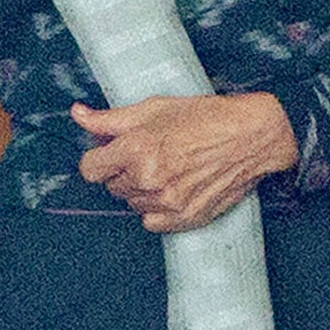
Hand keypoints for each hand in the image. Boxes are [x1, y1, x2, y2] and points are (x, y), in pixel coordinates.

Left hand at [72, 93, 298, 232]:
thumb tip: (78, 115)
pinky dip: (155, 208)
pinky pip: (151, 222)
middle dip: (121, 169)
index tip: (108, 152)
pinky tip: (171, 187)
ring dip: (139, 189)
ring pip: (131, 203)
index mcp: (136, 149)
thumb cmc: (204, 117)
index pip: (90, 169)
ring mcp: (168, 202)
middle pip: (111, 185)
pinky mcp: (185, 218)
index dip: (98, 158)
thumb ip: (109, 119)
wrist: (250, 137)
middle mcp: (149, 179)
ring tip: (164, 167)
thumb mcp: (152, 108)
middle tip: (146, 153)